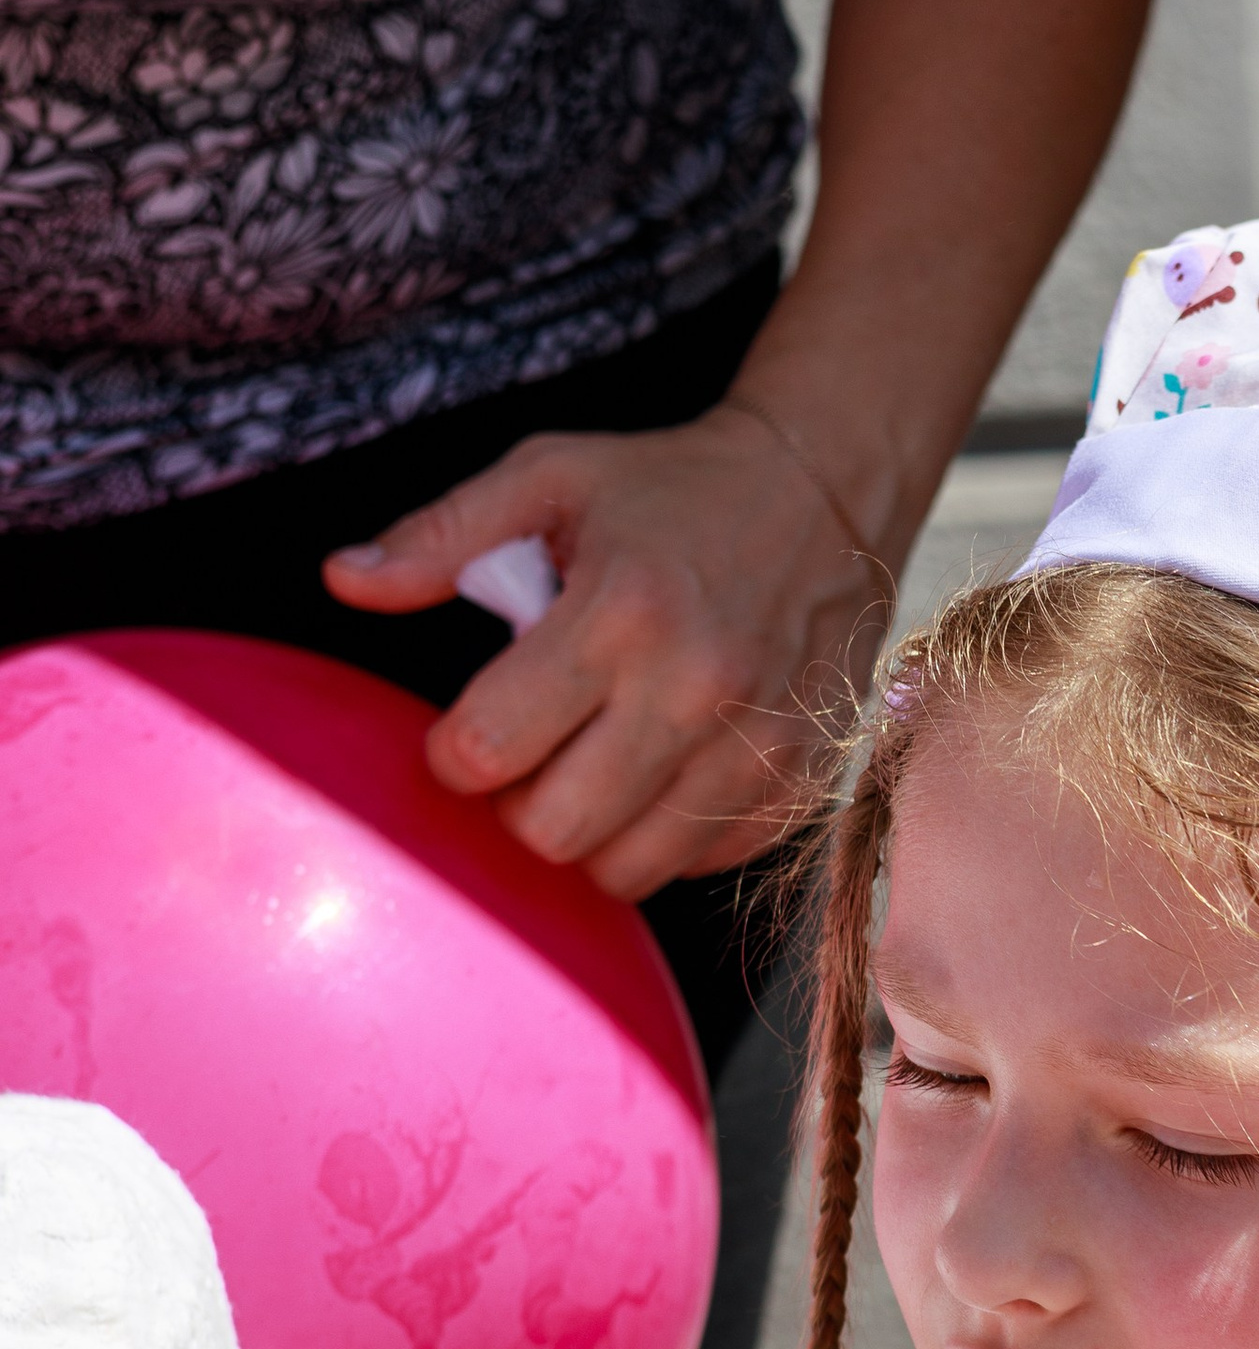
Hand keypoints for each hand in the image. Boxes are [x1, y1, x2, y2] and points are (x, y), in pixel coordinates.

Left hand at [321, 401, 893, 898]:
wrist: (826, 491)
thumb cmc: (669, 487)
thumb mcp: (547, 476)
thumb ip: (439, 535)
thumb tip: (341, 581)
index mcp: (621, 610)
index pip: (490, 747)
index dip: (452, 754)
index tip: (462, 732)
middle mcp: (696, 690)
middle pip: (555, 832)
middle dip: (515, 808)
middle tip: (523, 760)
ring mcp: (757, 746)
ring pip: (627, 871)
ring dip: (586, 837)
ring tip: (583, 774)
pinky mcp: (797, 781)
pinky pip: (697, 865)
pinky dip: (660, 840)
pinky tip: (654, 777)